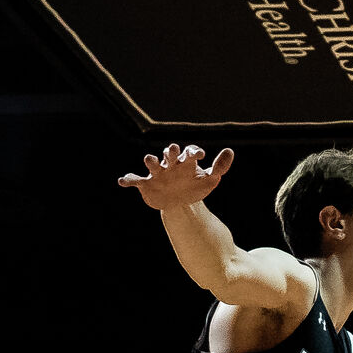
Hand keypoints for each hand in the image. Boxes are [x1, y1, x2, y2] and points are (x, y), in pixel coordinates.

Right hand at [118, 143, 234, 209]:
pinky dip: (128, 179)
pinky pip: (135, 180)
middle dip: (170, 151)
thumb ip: (220, 167)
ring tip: (150, 160)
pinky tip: (123, 181)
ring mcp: (157, 174)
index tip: (200, 156)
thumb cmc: (195, 186)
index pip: (189, 152)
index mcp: (186, 162)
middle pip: (169, 153)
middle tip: (173, 150)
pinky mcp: (146, 184)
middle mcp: (170, 165)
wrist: (181, 203)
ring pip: (152, 163)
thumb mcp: (211, 179)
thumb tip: (230, 150)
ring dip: (150, 161)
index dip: (194, 152)